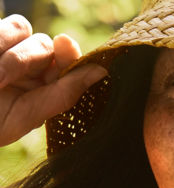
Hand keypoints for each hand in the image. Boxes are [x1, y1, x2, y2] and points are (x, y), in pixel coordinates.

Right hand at [0, 15, 106, 146]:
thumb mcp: (28, 114)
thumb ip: (64, 94)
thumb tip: (102, 72)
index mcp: (44, 85)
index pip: (66, 60)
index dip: (68, 54)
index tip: (65, 47)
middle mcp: (29, 65)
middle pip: (44, 44)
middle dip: (26, 59)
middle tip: (2, 81)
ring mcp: (7, 48)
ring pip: (22, 29)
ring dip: (7, 52)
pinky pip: (3, 26)